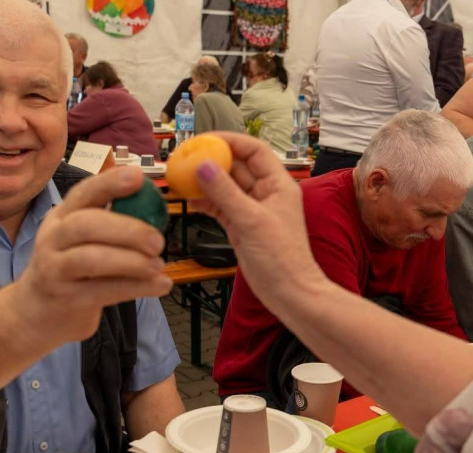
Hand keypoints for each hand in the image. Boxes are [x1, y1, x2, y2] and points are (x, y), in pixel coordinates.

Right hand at [13, 167, 171, 343]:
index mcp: (62, 216)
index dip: (110, 183)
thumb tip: (154, 204)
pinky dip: (136, 287)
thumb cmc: (72, 267)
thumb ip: (111, 222)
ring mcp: (55, 268)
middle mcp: (53, 238)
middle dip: (127, 230)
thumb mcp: (82, 239)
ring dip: (131, 261)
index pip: (83, 193)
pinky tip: (161, 285)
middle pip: (86, 225)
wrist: (39, 310)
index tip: (139, 178)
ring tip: (158, 265)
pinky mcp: (66, 298)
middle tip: (158, 241)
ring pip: (91, 259)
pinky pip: (103, 290)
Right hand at [191, 132, 326, 304]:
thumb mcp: (251, 220)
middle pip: (237, 167)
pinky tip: (190, 200)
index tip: (205, 140)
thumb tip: (203, 166)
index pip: (254, 150)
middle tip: (187, 159)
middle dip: (212, 161)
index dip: (230, 141)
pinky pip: (221, 207)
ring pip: (226, 187)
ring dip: (206, 182)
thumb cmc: (283, 259)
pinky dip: (206, 202)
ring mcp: (253, 211)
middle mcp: (266, 194)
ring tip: (183, 178)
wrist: (289, 293)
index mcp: (278, 184)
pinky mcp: (242, 227)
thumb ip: (225, 192)